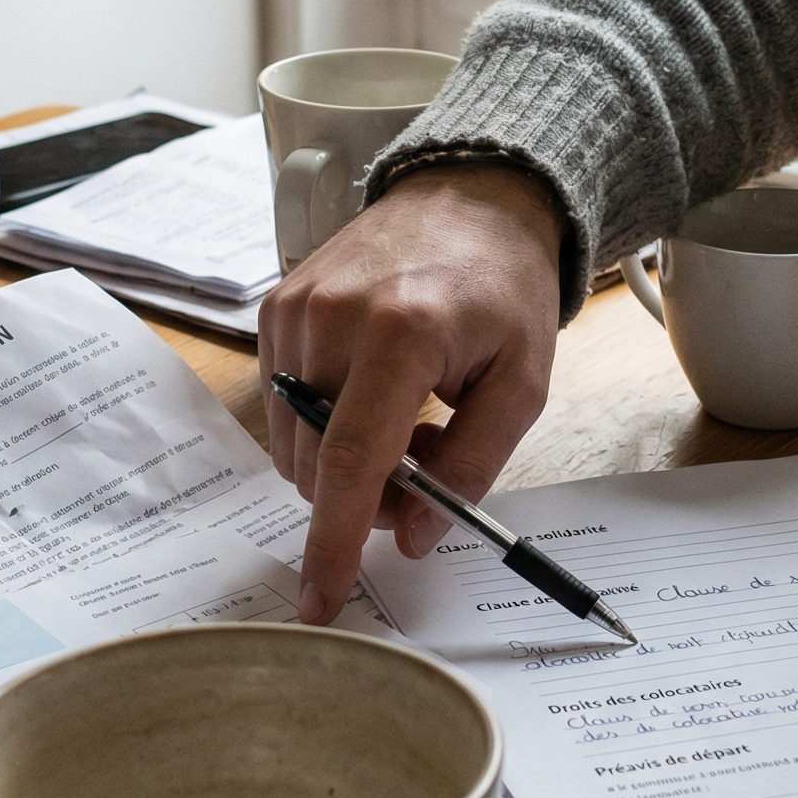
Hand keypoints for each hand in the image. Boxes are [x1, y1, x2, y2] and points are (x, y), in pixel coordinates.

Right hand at [257, 160, 564, 624]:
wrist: (472, 196)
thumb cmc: (504, 289)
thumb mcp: (521, 383)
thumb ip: (471, 466)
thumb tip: (410, 535)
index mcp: (402, 334)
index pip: (350, 461)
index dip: (332, 542)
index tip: (320, 601)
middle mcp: (333, 317)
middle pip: (316, 464)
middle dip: (364, 495)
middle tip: (427, 464)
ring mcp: (296, 308)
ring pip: (292, 443)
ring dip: (343, 459)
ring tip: (407, 419)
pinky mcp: (276, 307)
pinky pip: (280, 405)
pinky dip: (322, 421)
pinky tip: (372, 391)